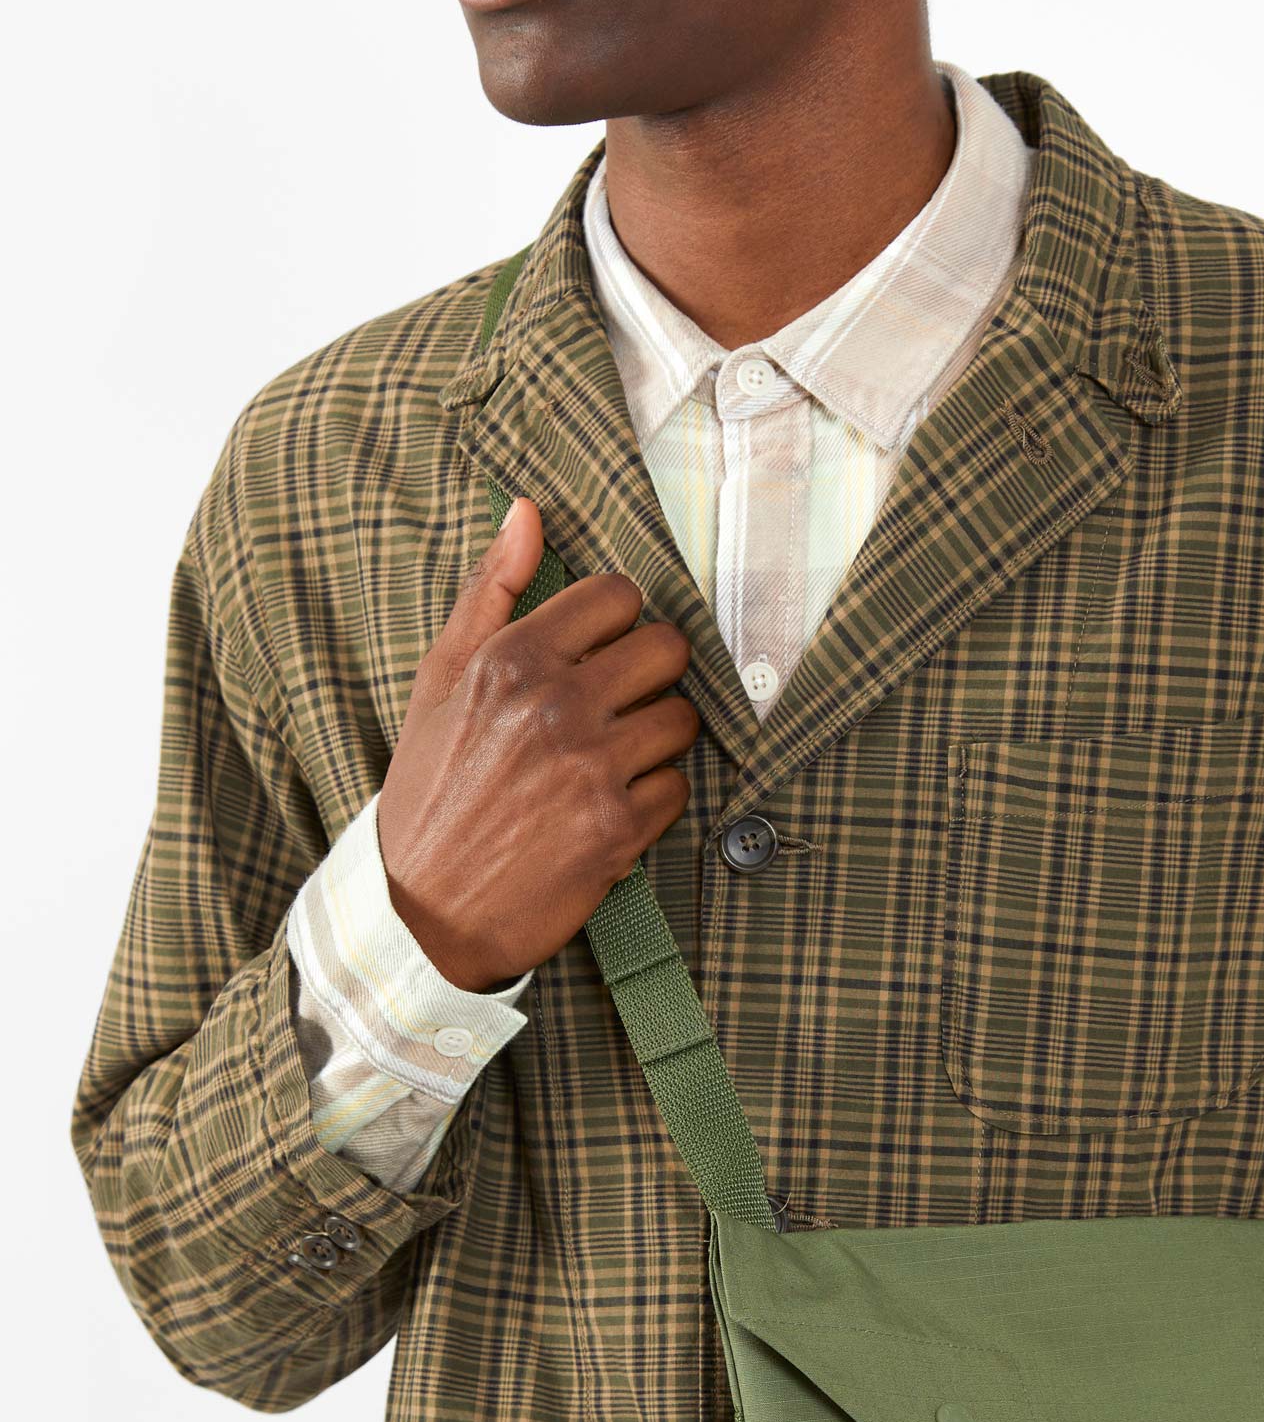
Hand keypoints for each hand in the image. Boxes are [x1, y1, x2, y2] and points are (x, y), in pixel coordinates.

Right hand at [377, 496, 701, 990]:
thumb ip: (489, 592)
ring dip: (658, 738)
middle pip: (667, 649)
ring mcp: (592, 768)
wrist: (422, 910)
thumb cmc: (430, 793)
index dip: (618, 621)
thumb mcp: (439, 682)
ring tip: (615, 758)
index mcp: (511, 660)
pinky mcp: (619, 829)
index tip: (603, 650)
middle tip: (622, 702)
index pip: (616, 596)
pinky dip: (656, 798)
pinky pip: (679, 787)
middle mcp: (556, 706)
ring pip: (682, 719)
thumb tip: (528, 512)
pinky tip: (613, 806)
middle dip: (652, 673)